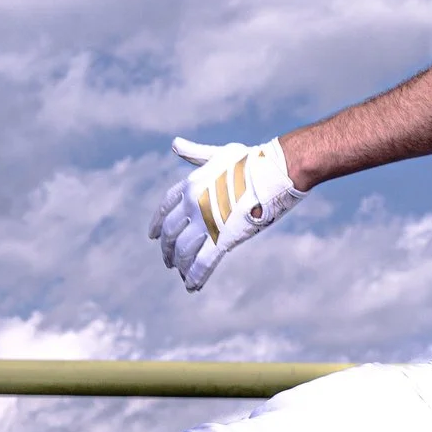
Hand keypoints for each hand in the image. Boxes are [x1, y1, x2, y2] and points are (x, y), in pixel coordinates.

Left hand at [150, 136, 302, 292]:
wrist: (277, 170)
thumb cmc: (253, 159)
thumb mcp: (219, 153)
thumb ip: (195, 153)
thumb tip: (174, 144)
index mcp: (190, 184)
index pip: (164, 208)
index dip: (158, 223)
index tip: (153, 236)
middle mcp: (193, 204)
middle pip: (170, 233)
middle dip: (167, 249)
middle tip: (168, 261)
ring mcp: (207, 221)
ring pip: (183, 251)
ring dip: (180, 265)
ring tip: (181, 273)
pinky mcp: (224, 238)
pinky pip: (203, 263)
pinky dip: (195, 276)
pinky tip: (192, 286)